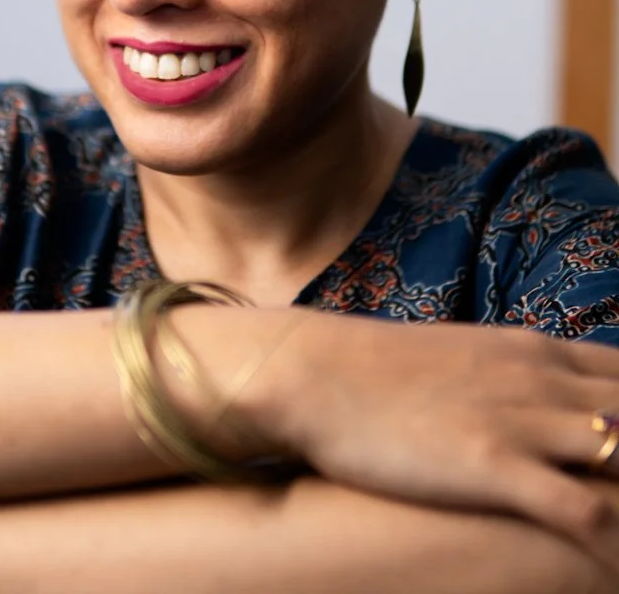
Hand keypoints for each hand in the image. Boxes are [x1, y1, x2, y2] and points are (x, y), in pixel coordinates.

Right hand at [248, 313, 618, 580]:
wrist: (319, 373)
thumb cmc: (385, 373)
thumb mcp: (468, 360)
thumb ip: (517, 379)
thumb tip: (547, 408)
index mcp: (538, 351)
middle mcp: (543, 381)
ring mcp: (522, 422)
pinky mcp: (492, 467)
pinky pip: (583, 511)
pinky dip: (609, 539)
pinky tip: (602, 556)